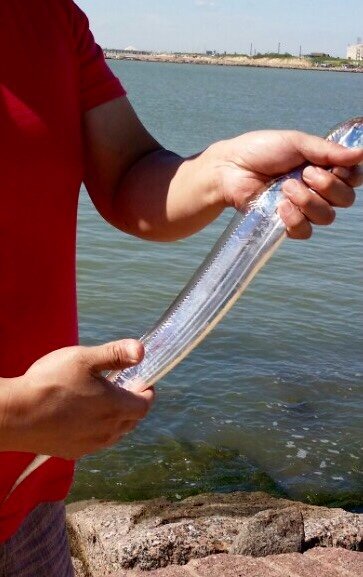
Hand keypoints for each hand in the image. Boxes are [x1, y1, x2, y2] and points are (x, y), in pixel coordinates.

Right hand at [1, 339, 152, 458]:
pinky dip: (99, 430)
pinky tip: (85, 417)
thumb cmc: (50, 383)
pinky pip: (96, 442)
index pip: (145, 405)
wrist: (16, 415)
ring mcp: (90, 445)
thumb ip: (116, 354)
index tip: (144, 382)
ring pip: (115, 433)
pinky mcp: (73, 452)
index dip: (148, 393)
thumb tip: (142, 351)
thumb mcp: (84, 359)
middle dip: (134, 404)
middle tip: (126, 388)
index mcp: (115, 407)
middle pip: (132, 420)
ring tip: (105, 402)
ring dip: (118, 419)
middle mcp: (107, 431)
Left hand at [209, 130, 362, 238]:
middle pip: (345, 200)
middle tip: (304, 173)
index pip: (353, 178)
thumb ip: (327, 151)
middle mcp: (317, 189)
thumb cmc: (260, 150)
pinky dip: (295, 219)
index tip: (332, 165)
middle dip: (327, 185)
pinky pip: (304, 231)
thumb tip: (361, 153)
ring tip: (285, 187)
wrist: (231, 168)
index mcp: (323, 167)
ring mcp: (302, 208)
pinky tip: (280, 206)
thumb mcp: (296, 142)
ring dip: (308, 201)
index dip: (348, 175)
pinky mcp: (286, 223)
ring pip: (327, 217)